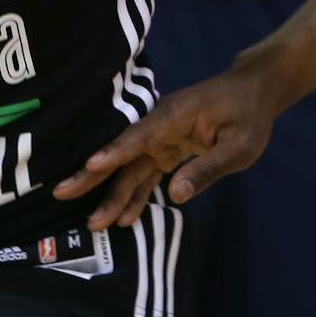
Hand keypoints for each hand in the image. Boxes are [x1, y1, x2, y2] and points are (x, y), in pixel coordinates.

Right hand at [53, 62, 278, 228]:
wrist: (253, 93)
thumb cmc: (249, 115)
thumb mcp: (240, 146)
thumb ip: (208, 169)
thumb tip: (175, 195)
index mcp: (175, 116)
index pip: (140, 136)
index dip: (114, 152)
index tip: (89, 166)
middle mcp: (160, 126)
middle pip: (123, 153)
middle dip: (93, 175)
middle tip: (62, 193)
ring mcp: (160, 139)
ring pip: (130, 169)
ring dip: (113, 194)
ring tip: (94, 223)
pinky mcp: (165, 150)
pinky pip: (145, 175)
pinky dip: (134, 195)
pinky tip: (122, 218)